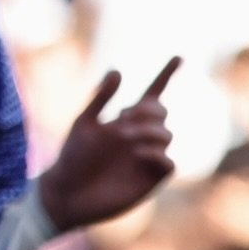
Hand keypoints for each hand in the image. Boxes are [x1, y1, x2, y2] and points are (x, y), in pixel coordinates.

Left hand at [38, 57, 180, 230]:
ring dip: (149, 131)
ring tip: (125, 139)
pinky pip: (169, 162)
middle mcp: (140, 136)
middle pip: (162, 112)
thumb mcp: (84, 123)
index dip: (165, 75)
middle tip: (124, 119)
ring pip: (167, 134)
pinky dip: (156, 154)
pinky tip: (137, 154)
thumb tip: (117, 70)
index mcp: (124, 120)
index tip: (180, 56)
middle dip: (148, 111)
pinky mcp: (152, 178)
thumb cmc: (72, 157)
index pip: (152, 95)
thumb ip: (101, 98)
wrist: (69, 192)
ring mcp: (148, 157)